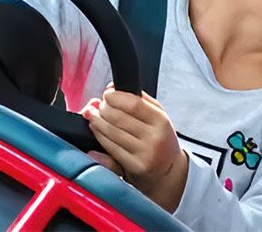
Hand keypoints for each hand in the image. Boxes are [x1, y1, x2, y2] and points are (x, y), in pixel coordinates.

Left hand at [83, 87, 187, 211]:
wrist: (169, 174)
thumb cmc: (160, 140)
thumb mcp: (158, 117)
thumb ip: (138, 99)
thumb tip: (111, 87)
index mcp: (161, 122)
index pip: (134, 103)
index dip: (115, 97)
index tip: (107, 94)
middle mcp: (154, 139)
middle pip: (118, 117)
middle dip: (103, 108)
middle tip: (98, 106)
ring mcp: (144, 155)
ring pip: (111, 132)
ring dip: (96, 121)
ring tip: (92, 115)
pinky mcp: (133, 167)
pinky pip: (110, 147)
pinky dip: (99, 136)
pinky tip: (96, 129)